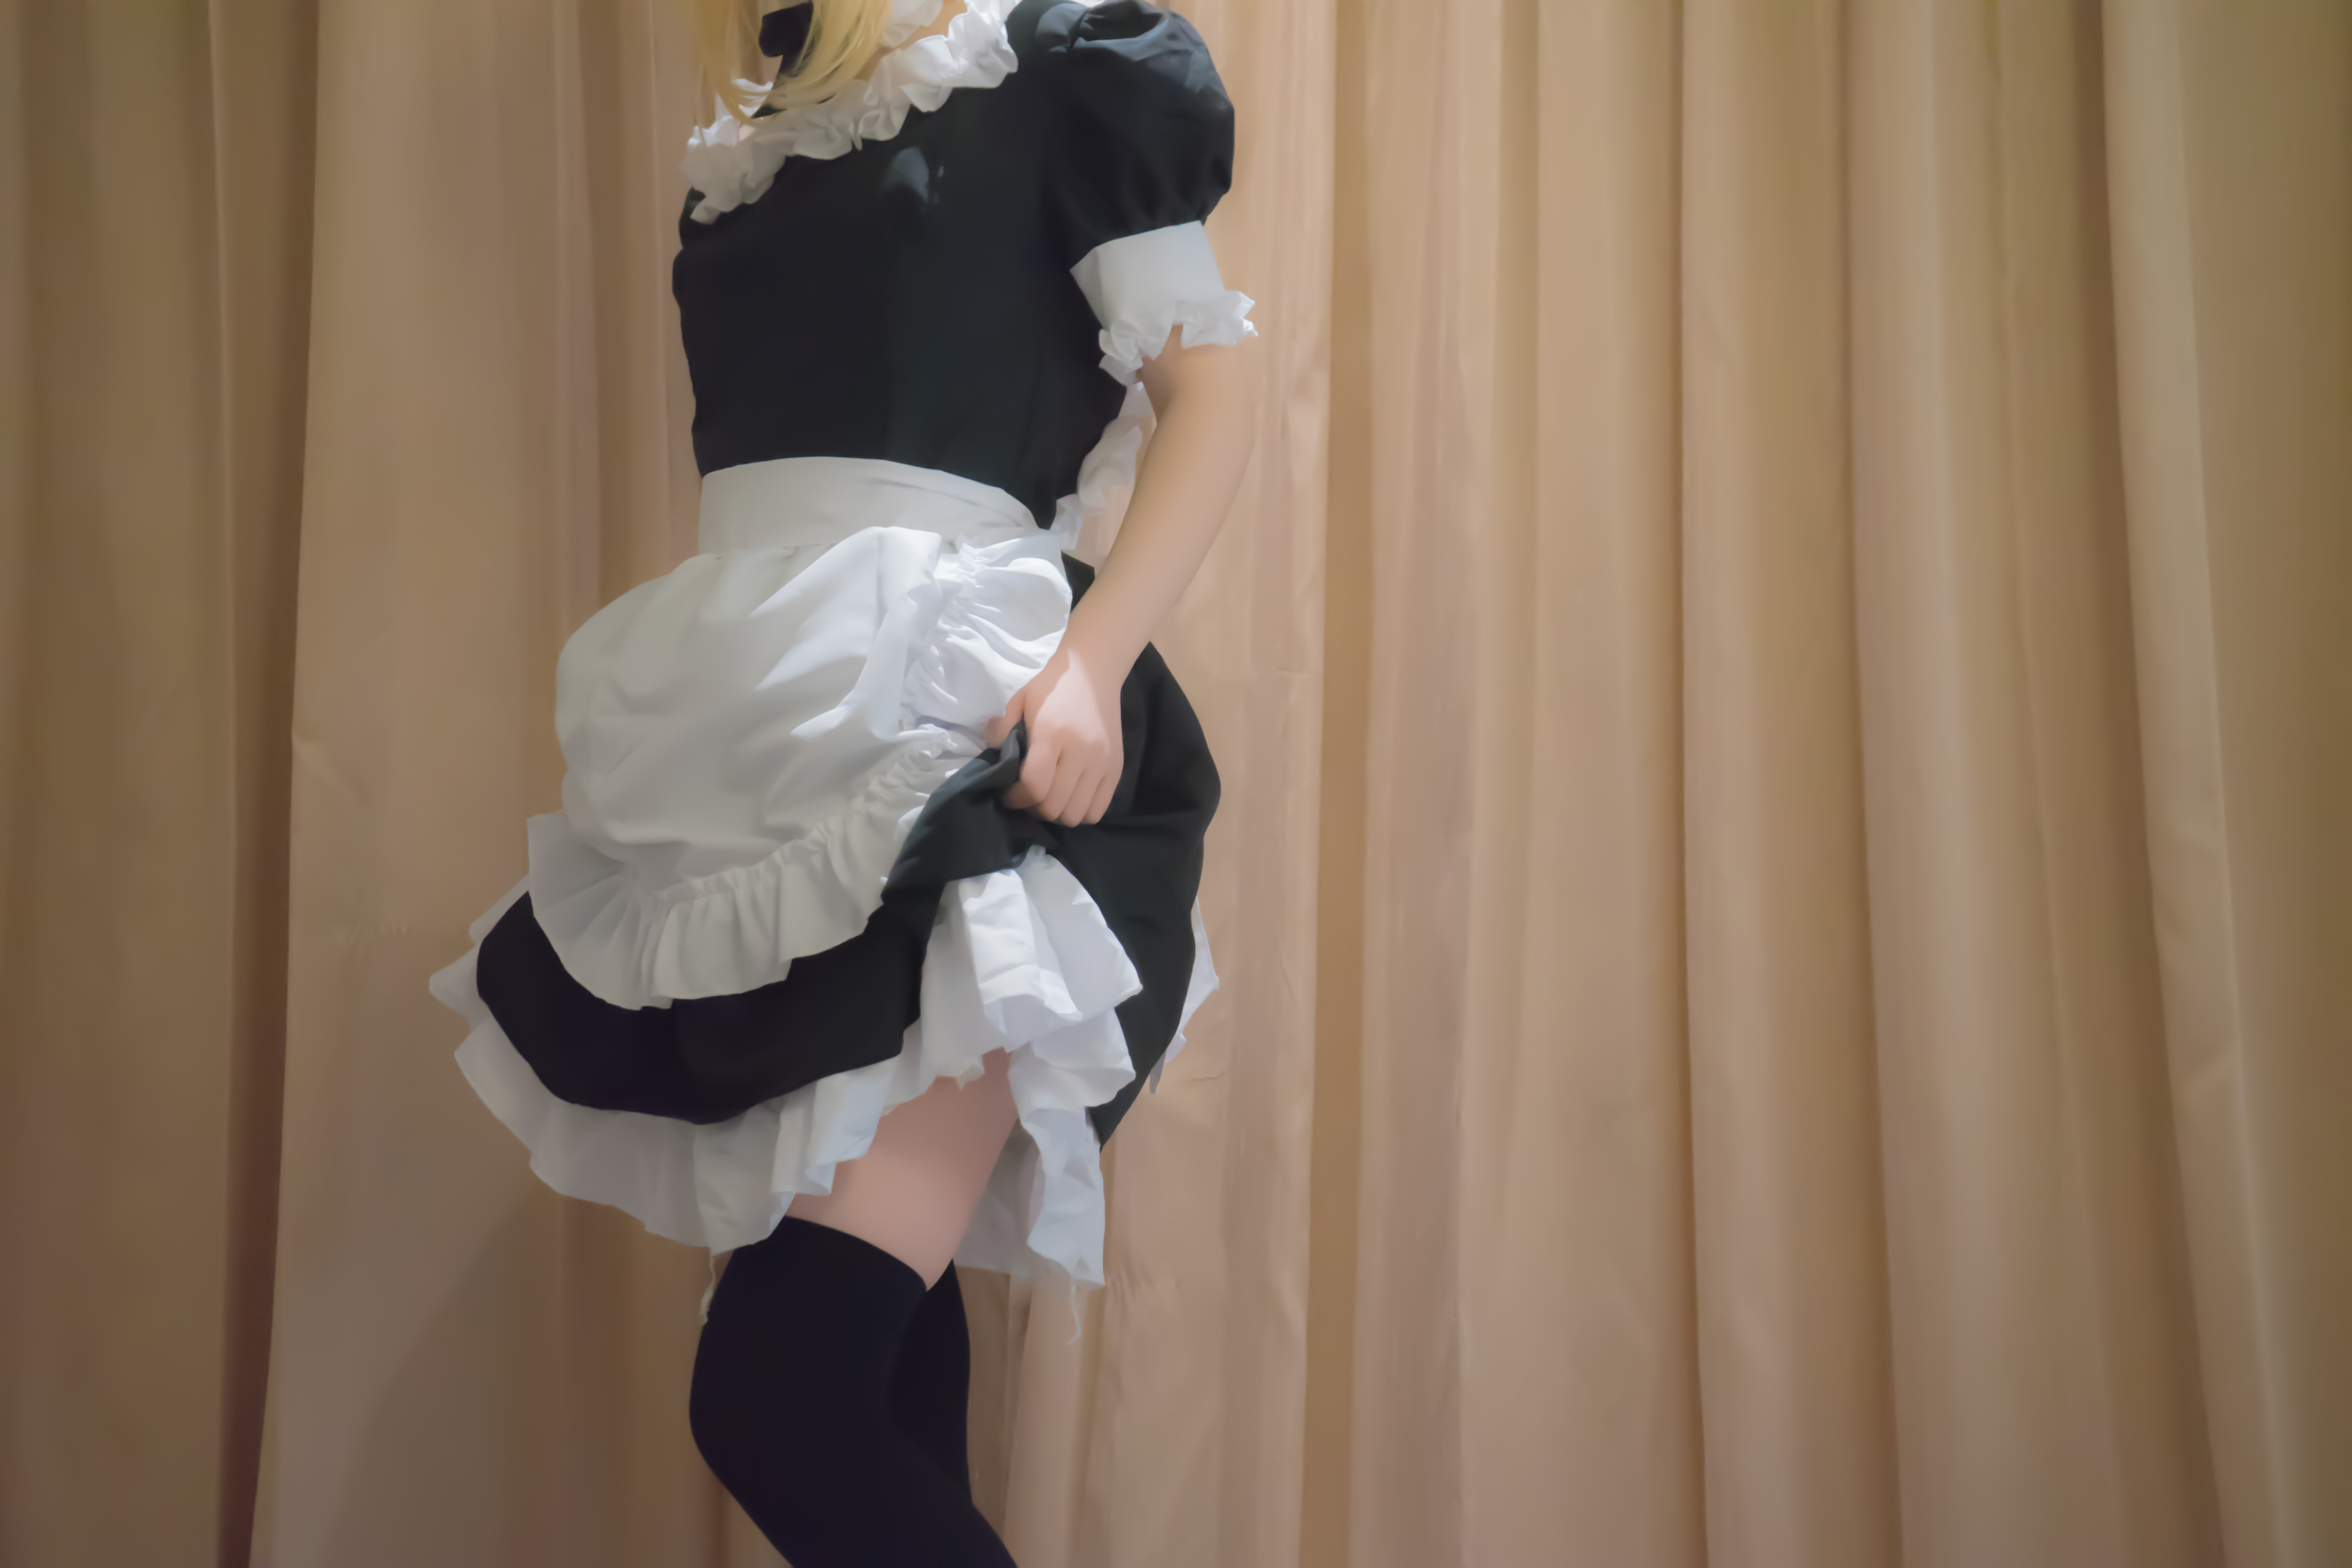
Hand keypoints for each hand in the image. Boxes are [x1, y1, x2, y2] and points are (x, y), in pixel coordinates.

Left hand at [984, 643, 1123, 825]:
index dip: (1015, 799)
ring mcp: (1103, 762)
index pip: (1034, 786)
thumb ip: (1001, 732)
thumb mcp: (1019, 701)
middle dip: (1033, 808)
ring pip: (1076, 814)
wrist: (1094, 670)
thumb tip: (993, 765)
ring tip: (1049, 798)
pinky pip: (1098, 810)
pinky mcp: (1117, 768)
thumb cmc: (1052, 687)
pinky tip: (1069, 797)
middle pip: (1054, 806)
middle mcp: (1082, 751)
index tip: (1008, 794)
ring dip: (1057, 813)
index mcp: (1053, 733)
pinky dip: (1080, 812)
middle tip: (1026, 796)